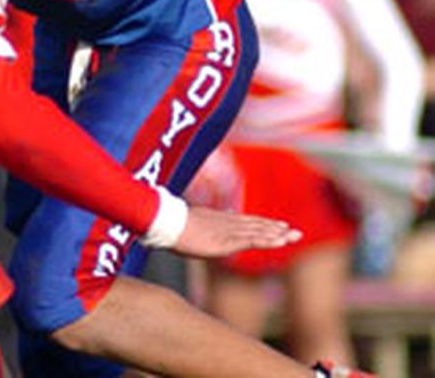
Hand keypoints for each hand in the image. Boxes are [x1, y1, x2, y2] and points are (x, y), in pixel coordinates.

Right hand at [171, 206, 301, 258]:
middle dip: (276, 229)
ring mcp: (229, 231)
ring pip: (258, 232)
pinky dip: (268, 240)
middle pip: (257, 225)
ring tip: (294, 236)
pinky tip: (280, 242)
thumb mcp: (191, 224)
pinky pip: (252, 240)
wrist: (167, 223)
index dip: (263, 224)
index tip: (278, 225)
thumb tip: (208, 221)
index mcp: (219, 219)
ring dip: (277, 235)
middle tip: (295, 232)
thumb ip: (204, 224)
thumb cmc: (172, 224)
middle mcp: (228, 223)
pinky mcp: (228, 241)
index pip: (246, 221)